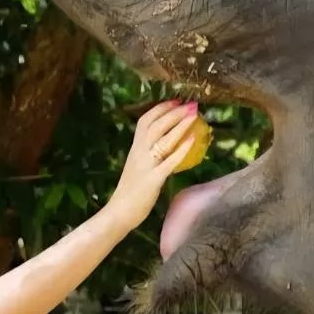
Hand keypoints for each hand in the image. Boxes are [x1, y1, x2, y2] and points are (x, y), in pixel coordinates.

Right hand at [103, 100, 202, 230]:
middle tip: (190, 104)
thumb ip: (148, 154)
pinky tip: (192, 140)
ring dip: (179, 125)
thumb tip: (165, 143)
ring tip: (193, 115)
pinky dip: (180, 150)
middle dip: (174, 113)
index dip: (160, 109)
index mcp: (135, 148)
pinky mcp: (153, 179)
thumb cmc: (130, 191)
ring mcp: (146, 165)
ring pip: (162, 140)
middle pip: (156, 126)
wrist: (119, 212)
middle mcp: (139, 153)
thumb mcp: (137, 166)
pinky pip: (168, 162)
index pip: (145, 121)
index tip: (175, 101)